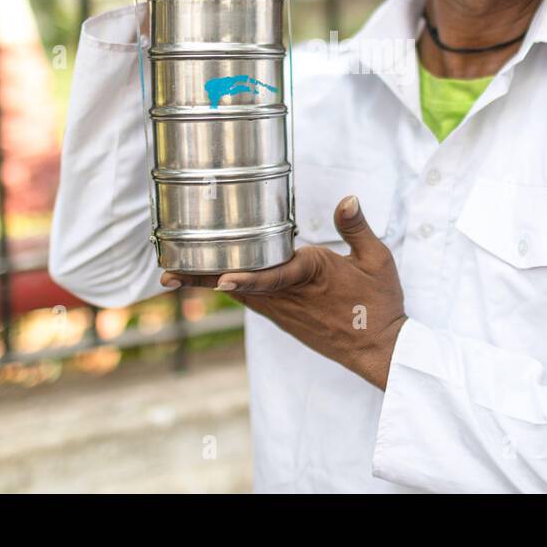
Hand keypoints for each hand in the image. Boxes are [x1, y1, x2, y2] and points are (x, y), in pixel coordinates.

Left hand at [161, 196, 407, 390]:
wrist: (379, 348)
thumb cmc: (380, 303)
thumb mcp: (377, 260)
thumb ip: (356, 227)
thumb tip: (348, 198)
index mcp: (313, 273)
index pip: (274, 276)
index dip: (247, 278)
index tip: (223, 279)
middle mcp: (291, 295)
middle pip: (241, 286)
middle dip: (204, 279)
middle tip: (166, 275)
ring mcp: (284, 312)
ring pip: (241, 295)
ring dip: (209, 284)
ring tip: (174, 276)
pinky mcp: (284, 320)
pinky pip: (251, 302)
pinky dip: (229, 290)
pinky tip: (211, 281)